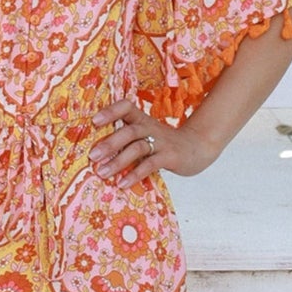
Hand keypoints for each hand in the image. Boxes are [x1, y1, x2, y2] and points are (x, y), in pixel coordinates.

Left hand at [90, 98, 217, 187]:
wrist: (198, 147)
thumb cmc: (163, 144)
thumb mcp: (145, 135)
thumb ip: (125, 140)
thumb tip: (96, 153)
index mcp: (141, 120)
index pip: (126, 107)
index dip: (111, 111)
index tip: (94, 120)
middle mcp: (150, 128)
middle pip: (129, 131)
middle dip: (110, 143)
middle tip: (93, 156)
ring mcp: (161, 142)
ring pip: (138, 148)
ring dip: (118, 161)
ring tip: (102, 173)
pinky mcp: (170, 156)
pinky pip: (150, 164)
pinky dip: (135, 174)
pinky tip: (122, 184)